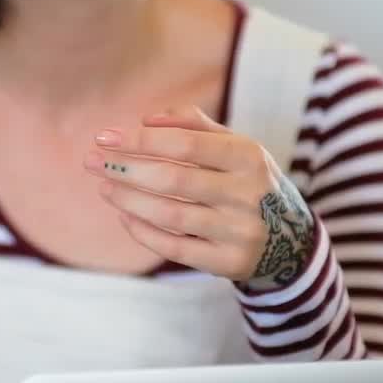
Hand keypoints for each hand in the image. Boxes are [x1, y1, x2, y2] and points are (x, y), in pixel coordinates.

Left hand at [85, 106, 317, 287]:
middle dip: (125, 169)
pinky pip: (175, 249)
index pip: (186, 145)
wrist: (291, 241)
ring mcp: (239, 232)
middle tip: (91, 162)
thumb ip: (193, 125)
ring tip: (104, 187)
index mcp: (248, 156)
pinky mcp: (228, 263)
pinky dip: (143, 232)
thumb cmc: (248, 182)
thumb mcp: (235, 148)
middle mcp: (248, 194)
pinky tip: (124, 215)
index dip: (141, 141)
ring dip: (128, 200)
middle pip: (173, 180)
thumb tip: (146, 119)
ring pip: (170, 215)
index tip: (105, 137)